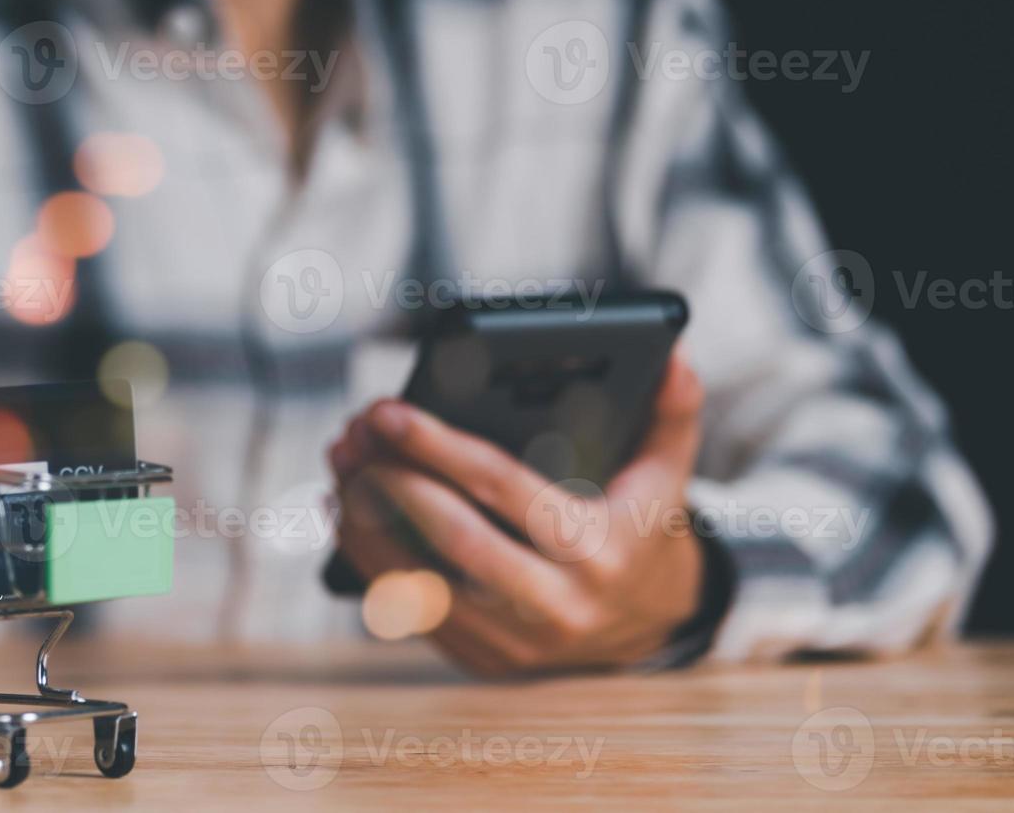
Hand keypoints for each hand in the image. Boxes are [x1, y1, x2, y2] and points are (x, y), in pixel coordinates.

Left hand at [328, 354, 706, 675]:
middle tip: (352, 433)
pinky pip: (412, 611)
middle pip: (452, 538)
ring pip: (419, 583)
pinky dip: (371, 561)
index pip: (503, 488)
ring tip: (340, 465)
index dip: (438, 446)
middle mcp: (556, 604)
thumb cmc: (639, 529)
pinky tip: (346, 513)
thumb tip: (673, 354)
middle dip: (391, 480)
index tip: (387, 409)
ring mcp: (515, 642)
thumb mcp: (664, 475)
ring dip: (366, 521)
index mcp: (598, 550)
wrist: (645, 626)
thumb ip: (670, 413)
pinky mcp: (481, 659)